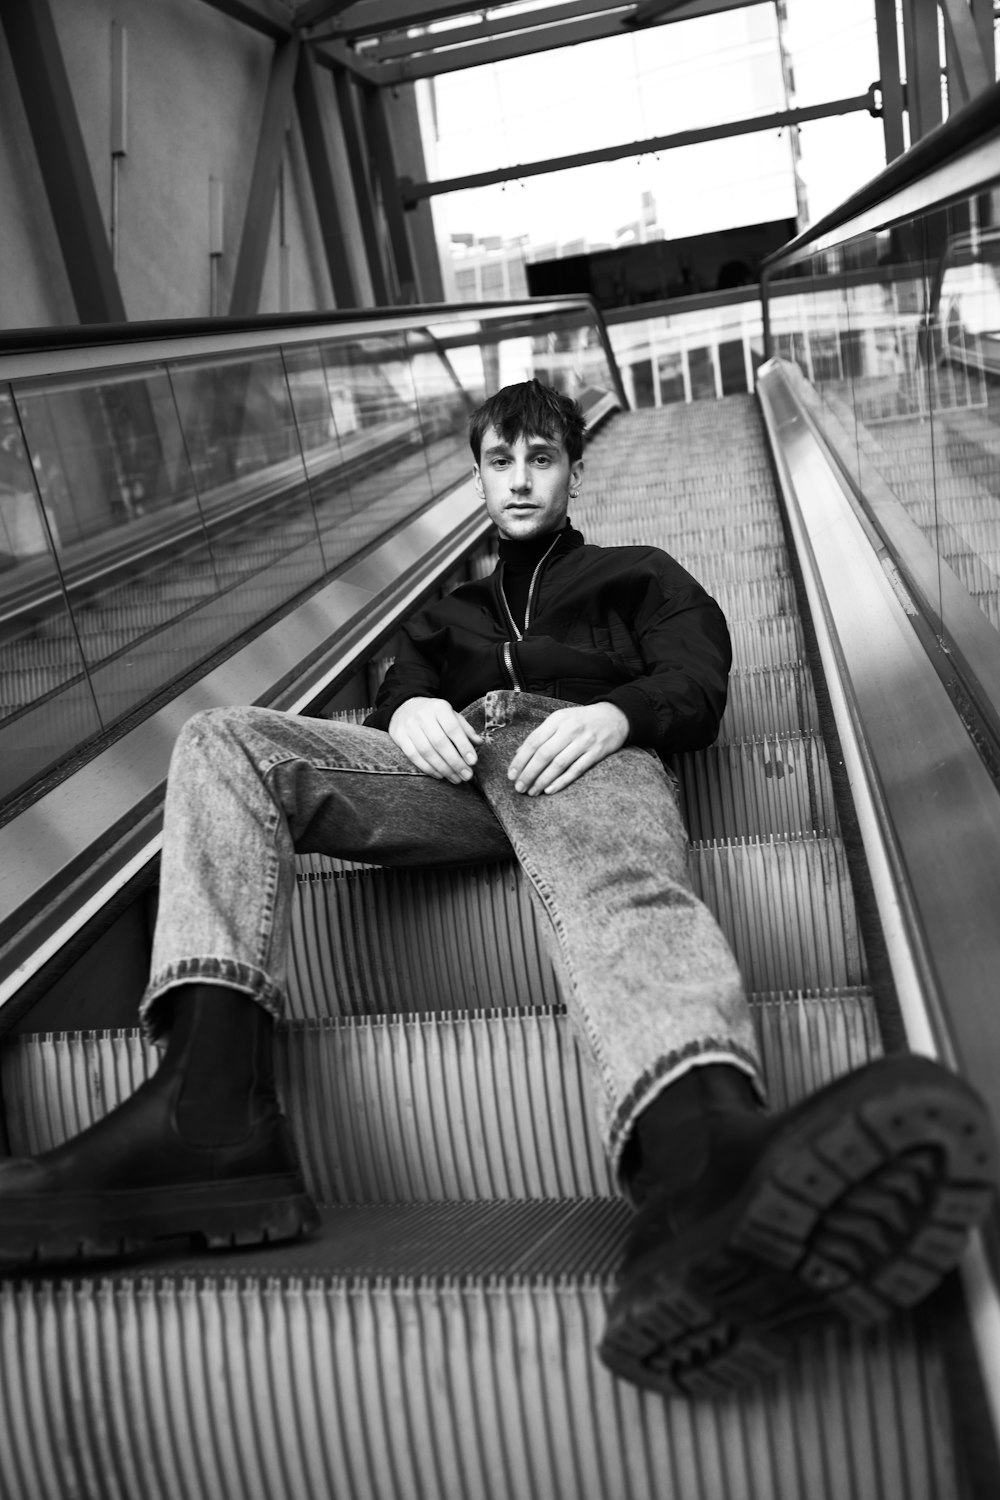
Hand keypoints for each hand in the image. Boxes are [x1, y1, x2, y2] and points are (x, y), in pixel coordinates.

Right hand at [389, 697, 482, 782]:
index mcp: (439, 707)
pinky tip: (440, 775)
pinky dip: (428, 768)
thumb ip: (465, 729)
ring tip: (455, 778)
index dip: (463, 746)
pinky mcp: (399, 737)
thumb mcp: (451, 715)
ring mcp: (409, 726)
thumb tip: (479, 743)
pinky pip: (414, 756)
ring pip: (426, 752)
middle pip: (440, 743)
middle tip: (466, 775)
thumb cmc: (434, 715)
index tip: (473, 761)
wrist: (405, 707)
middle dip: (455, 762)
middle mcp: (423, 716)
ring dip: (443, 768)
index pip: (453, 728)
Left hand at [507, 702, 628, 795]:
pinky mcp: (596, 753)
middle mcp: (570, 729)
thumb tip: (520, 753)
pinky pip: (576, 770)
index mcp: (558, 719)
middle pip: (544, 754)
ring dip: (542, 780)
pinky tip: (549, 790)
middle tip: (519, 787)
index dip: (520, 760)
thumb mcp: (561, 720)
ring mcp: (584, 741)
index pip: (534, 741)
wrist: (615, 716)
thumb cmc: (582, 720)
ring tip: (532, 792)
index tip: (511, 774)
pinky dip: (561, 781)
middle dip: (528, 773)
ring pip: (558, 764)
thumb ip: (541, 735)